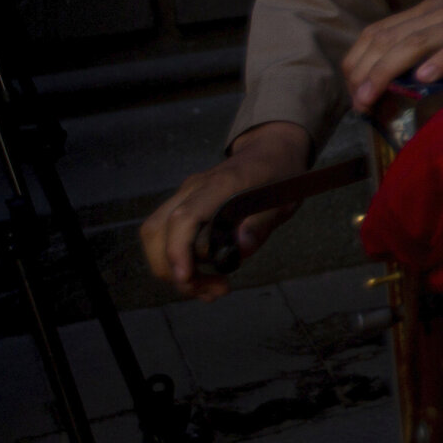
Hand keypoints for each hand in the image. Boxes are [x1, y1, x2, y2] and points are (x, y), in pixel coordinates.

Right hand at [141, 121, 308, 299]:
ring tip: (210, 289)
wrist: (271, 150)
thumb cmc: (281, 175)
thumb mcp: (286, 200)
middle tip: (212, 291)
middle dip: (175, 270)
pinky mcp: (184, 203)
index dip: (178, 250)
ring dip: (174, 269)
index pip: (184, 217)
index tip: (186, 279)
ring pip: (156, 235)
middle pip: (159, 230)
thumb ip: (262, 224)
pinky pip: (167, 234)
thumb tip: (240, 249)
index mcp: (223, 184)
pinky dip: (178, 260)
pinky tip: (204, 276)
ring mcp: (186, 193)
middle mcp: (195, 187)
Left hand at [340, 0, 442, 112]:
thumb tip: (414, 71)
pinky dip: (442, 60)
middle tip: (355, 105)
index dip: (357, 60)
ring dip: (386, 71)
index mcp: (432, 9)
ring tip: (370, 98)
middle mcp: (441, 11)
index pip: (378, 31)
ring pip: (415, 42)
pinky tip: (426, 78)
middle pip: (388, 39)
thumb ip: (441, 38)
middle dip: (363, 73)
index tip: (352, 90)